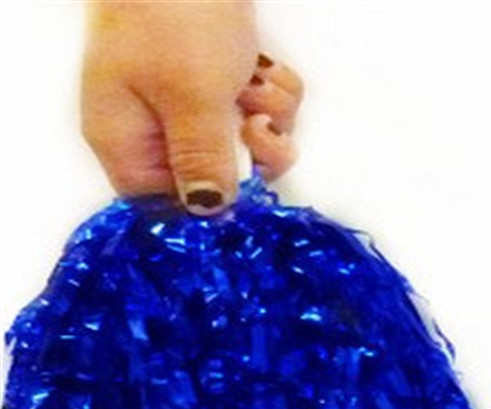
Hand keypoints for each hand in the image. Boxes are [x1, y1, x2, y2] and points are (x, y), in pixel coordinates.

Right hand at [82, 0, 302, 214]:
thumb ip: (203, 163)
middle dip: (251, 156)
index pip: (165, 208)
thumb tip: (208, 215)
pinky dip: (271, 91)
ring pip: (246, 143)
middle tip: (256, 125)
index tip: (248, 197)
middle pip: (217, 178)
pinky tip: (265, 67)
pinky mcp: (218, 74)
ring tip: (256, 83)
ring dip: (268, 118)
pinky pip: (257, 107)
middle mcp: (153, 126)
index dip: (210, 210)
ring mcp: (186, 98)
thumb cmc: (174, 16)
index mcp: (126, 141)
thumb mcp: (192, 99)